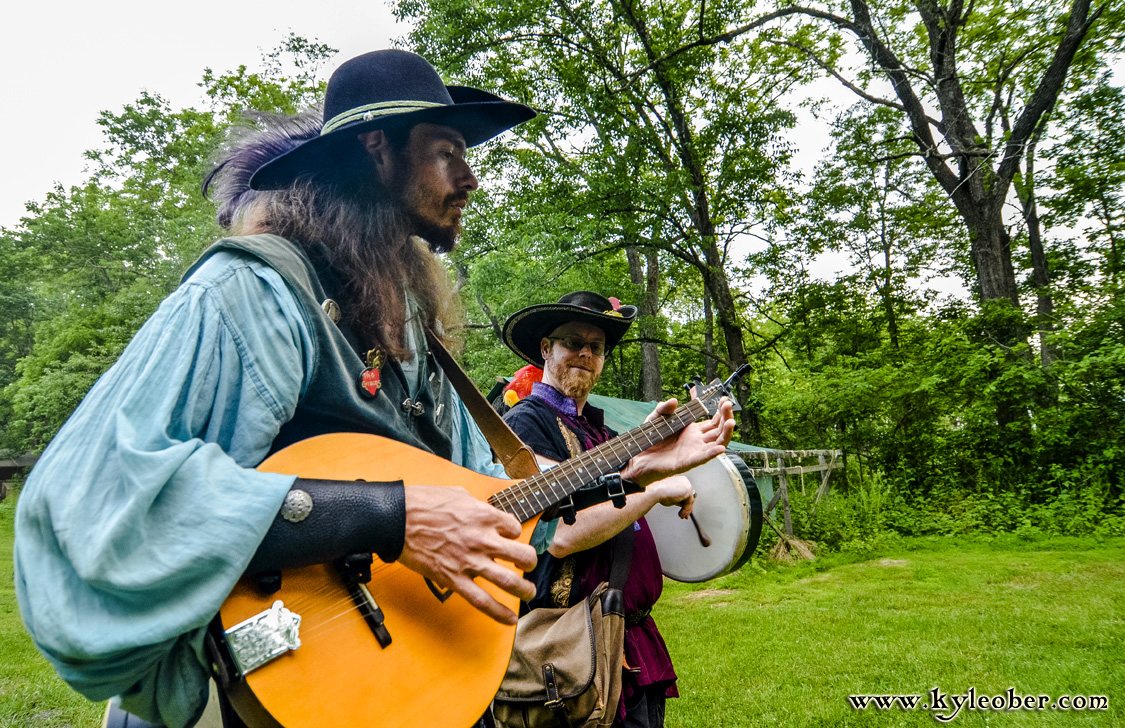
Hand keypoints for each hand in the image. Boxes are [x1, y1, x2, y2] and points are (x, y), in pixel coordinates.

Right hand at [397, 485, 536, 624]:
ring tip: (529, 592)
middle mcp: (483, 540)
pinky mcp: (453, 579)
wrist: (396, 519)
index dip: (513, 533)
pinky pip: (482, 601)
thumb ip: (477, 506)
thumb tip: (485, 512)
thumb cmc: (423, 502)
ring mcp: (469, 562)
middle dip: (530, 563)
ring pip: (508, 581)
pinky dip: (499, 613)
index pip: (515, 528)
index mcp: (485, 516)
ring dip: (524, 589)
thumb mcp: (458, 493)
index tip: (507, 537)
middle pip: (522, 556)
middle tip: (528, 565)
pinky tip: (510, 619)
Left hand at [620, 397, 734, 485]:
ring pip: (716, 443)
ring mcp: (693, 452)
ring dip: (725, 433)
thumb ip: (664, 408)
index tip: (725, 400)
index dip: (721, 411)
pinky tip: (720, 448)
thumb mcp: (655, 418)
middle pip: (718, 430)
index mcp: (692, 430)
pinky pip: (703, 458)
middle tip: (728, 405)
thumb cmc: (649, 441)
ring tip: (731, 422)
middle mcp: (696, 441)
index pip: (713, 421)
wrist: (637, 458)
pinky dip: (712, 454)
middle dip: (726, 417)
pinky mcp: (686, 463)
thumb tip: (674, 400)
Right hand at [649, 474, 694, 515]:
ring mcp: (687, 485)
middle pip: (690, 496)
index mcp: (680, 480)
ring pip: (690, 501)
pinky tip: (680, 514)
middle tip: (686, 516)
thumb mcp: (671, 496)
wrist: (656, 491)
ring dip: (686, 510)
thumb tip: (683, 505)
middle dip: (688, 507)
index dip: (685, 502)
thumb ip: (678, 498)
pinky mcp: (688, 491)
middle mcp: (685, 481)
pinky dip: (685, 510)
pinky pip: (689, 503)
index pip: (686, 492)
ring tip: (682, 517)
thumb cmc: (660, 493)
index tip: (685, 510)